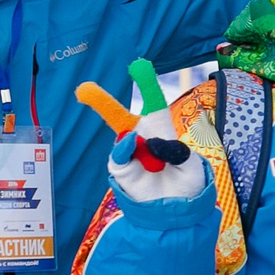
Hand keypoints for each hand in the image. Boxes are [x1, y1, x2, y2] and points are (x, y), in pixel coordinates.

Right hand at [78, 59, 202, 203]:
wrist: (180, 208)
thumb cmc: (187, 181)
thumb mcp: (191, 164)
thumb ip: (173, 151)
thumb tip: (144, 141)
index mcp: (161, 130)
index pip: (153, 103)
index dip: (147, 85)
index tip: (138, 65)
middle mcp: (141, 138)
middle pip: (118, 116)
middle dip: (101, 102)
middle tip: (83, 89)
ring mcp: (129, 154)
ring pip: (118, 136)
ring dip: (125, 137)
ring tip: (143, 146)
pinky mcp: (122, 171)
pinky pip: (119, 157)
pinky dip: (125, 149)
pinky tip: (132, 143)